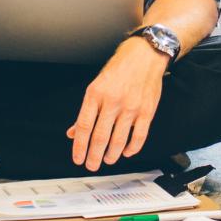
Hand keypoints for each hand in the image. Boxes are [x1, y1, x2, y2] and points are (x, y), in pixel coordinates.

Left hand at [69, 38, 168, 171]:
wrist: (144, 56)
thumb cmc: (119, 69)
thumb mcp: (96, 85)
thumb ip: (86, 111)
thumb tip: (73, 132)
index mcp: (96, 94)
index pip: (84, 126)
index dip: (79, 146)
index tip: (77, 158)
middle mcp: (112, 101)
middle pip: (100, 136)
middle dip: (94, 156)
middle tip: (91, 165)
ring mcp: (131, 107)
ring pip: (118, 140)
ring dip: (111, 155)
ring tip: (107, 160)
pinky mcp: (147, 111)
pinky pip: (139, 136)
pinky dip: (132, 148)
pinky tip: (126, 152)